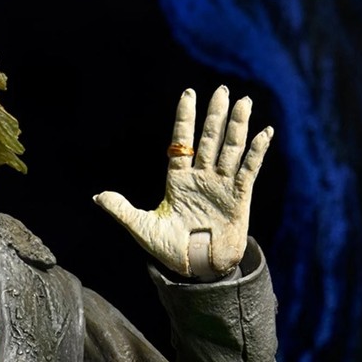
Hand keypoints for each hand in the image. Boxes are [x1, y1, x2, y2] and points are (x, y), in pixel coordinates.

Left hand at [93, 87, 272, 278]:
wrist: (196, 271)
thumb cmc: (170, 251)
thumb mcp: (142, 228)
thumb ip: (122, 210)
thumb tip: (97, 196)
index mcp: (178, 181)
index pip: (181, 142)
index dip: (184, 119)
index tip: (187, 93)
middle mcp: (201, 178)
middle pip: (209, 139)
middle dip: (215, 115)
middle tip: (221, 89)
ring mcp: (221, 185)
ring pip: (230, 149)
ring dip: (237, 126)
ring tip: (243, 102)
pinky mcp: (239, 197)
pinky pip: (249, 169)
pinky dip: (257, 151)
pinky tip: (264, 132)